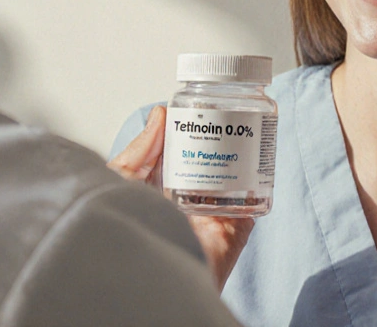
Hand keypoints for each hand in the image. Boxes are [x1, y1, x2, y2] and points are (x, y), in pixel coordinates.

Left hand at [107, 106, 253, 290]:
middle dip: (222, 138)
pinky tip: (253, 158)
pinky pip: (251, 204)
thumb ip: (140, 151)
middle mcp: (187, 203)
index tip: (200, 110)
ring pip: (236, 180)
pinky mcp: (232, 231)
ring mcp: (211, 217)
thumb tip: (161, 114)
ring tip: (243, 130)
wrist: (135, 265)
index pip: (181, 155)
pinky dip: (257, 182)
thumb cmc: (119, 230)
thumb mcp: (119, 181)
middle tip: (226, 115)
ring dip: (243, 155)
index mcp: (158, 190)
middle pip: (213, 163)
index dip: (192, 132)